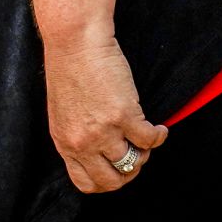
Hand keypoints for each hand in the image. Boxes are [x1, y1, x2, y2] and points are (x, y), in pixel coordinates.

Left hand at [42, 33, 166, 192]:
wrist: (74, 39)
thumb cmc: (68, 67)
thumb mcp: (62, 110)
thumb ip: (76, 133)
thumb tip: (97, 151)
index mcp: (64, 141)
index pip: (85, 182)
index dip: (106, 180)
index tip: (117, 169)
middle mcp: (81, 142)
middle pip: (112, 180)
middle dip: (129, 172)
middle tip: (136, 155)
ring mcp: (103, 132)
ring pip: (134, 163)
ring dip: (144, 153)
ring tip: (145, 136)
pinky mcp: (123, 116)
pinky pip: (150, 140)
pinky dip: (159, 135)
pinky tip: (159, 127)